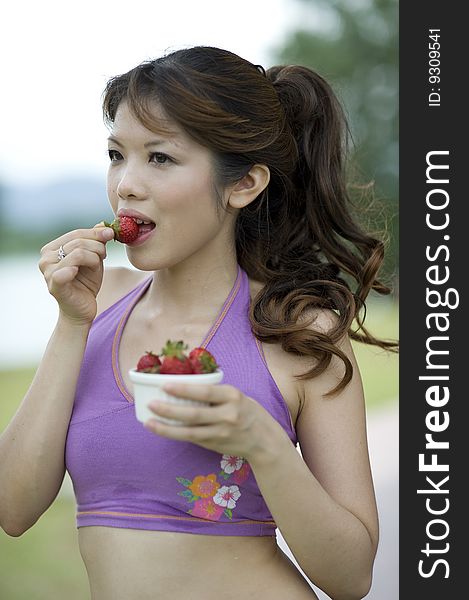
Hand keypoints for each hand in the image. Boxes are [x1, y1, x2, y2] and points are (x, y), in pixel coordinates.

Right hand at [39, 224, 114, 325]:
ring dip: (94, 258)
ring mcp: (47, 271)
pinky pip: (68, 269)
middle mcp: (46, 258)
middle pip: (78, 242)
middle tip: (104, 255)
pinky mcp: (54, 284)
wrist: (82, 309)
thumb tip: (103, 224)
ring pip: (77, 253)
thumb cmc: (86, 283)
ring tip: (97, 265)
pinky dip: (81, 267)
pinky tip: (82, 272)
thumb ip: (95, 241)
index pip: (76, 233)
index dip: (95, 232)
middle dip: (97, 246)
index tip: (111, 234)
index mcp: (52, 249)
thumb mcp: (93, 258)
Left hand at [144, 383, 277, 459]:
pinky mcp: (215, 445)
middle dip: (170, 410)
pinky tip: (160, 429)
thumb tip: (185, 384)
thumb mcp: (238, 396)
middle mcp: (228, 415)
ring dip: (166, 427)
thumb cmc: (248, 412)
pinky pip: (191, 439)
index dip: (184, 389)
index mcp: (233, 396)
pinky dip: (174, 434)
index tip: (165, 385)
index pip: (205, 392)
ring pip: (189, 432)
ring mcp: (221, 433)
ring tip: (148, 421)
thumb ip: (216, 393)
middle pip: (194, 414)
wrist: (265, 441)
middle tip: (151, 404)